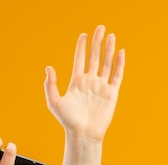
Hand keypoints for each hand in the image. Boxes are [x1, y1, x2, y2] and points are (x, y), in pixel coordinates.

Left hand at [44, 25, 124, 141]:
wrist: (83, 133)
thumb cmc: (68, 121)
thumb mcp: (54, 102)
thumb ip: (50, 85)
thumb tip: (48, 68)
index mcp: (76, 82)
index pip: (79, 60)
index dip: (81, 47)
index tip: (83, 35)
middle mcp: (89, 82)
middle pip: (94, 58)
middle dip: (96, 43)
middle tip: (99, 28)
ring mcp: (101, 87)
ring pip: (106, 64)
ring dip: (108, 50)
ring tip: (110, 36)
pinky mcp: (111, 93)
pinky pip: (117, 75)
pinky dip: (119, 64)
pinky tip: (120, 52)